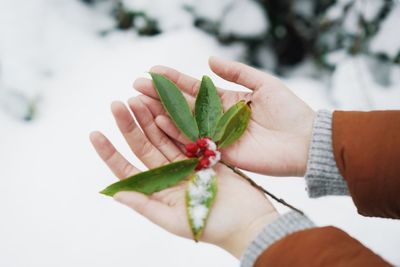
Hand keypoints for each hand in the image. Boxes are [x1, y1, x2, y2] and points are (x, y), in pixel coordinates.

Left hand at [90, 99, 277, 257]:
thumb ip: (145, 206)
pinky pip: (186, 135)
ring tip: (136, 98)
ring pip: (162, 137)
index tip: (95, 133)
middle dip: (129, 126)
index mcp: (158, 192)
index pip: (127, 170)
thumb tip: (116, 195)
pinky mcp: (204, 155)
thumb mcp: (175, 221)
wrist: (249, 221)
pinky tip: (162, 108)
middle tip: (117, 104)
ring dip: (149, 119)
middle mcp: (168, 176)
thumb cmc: (214, 227)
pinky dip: (174, 122)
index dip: (110, 153)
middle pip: (144, 147)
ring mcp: (186, 163)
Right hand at [134, 57, 314, 176]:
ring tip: (139, 102)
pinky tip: (159, 121)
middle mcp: (216, 118)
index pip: (194, 88)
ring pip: (184, 122)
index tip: (152, 71)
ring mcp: (216, 136)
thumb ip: (237, 72)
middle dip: (160, 95)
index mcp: (226, 100)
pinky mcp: (220, 153)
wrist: (305, 141)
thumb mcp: (263, 83)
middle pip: (183, 105)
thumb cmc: (289, 111)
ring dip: (161, 112)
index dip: (173, 80)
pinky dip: (176, 132)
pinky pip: (195, 141)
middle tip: (136, 86)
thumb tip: (209, 60)